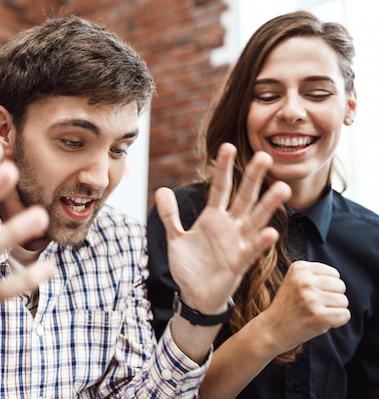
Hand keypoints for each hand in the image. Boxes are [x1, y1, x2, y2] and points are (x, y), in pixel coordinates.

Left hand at [155, 142, 290, 313]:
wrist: (194, 295)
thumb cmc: (189, 266)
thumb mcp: (176, 238)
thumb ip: (170, 215)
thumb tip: (161, 190)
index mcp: (213, 218)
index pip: (219, 188)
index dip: (222, 169)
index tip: (226, 146)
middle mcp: (229, 226)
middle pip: (243, 197)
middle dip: (252, 178)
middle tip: (264, 156)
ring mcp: (237, 243)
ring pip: (255, 220)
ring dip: (268, 205)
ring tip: (281, 188)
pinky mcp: (239, 263)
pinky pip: (252, 250)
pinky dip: (261, 242)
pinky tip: (271, 231)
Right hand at [256, 260, 349, 353]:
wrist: (272, 329)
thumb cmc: (289, 306)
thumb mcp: (296, 281)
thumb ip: (316, 276)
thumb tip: (340, 282)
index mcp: (299, 268)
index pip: (334, 274)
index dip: (327, 287)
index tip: (310, 295)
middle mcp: (304, 280)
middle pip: (341, 286)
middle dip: (332, 298)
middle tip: (313, 306)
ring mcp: (311, 298)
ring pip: (344, 301)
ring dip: (334, 310)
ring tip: (314, 313)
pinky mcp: (318, 315)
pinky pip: (345, 315)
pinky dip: (337, 322)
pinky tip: (320, 322)